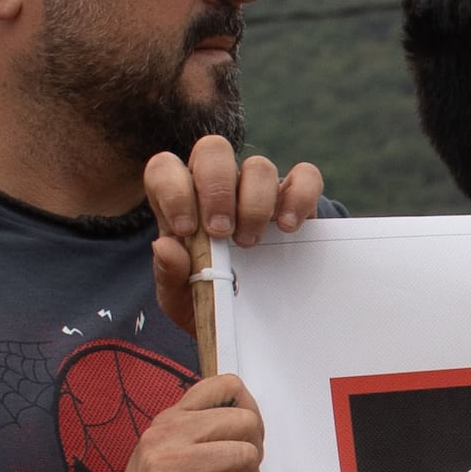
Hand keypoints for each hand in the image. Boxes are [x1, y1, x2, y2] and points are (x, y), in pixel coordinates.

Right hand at [86, 366, 269, 471]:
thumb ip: (211, 452)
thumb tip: (258, 448)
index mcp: (168, 425)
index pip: (225, 386)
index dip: (250, 416)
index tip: (242, 448)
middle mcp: (163, 436)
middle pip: (246, 423)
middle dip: (252, 463)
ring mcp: (163, 465)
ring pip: (245, 458)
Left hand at [144, 145, 328, 339]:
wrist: (248, 320)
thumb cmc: (209, 298)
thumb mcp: (180, 298)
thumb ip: (168, 276)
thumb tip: (166, 247)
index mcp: (181, 201)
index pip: (165, 169)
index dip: (173, 191)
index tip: (187, 230)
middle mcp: (217, 186)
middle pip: (213, 151)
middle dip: (217, 190)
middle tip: (222, 232)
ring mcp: (257, 190)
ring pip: (258, 166)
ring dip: (255, 204)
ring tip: (251, 242)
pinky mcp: (295, 200)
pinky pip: (305, 176)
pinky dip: (299, 197)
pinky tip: (289, 227)